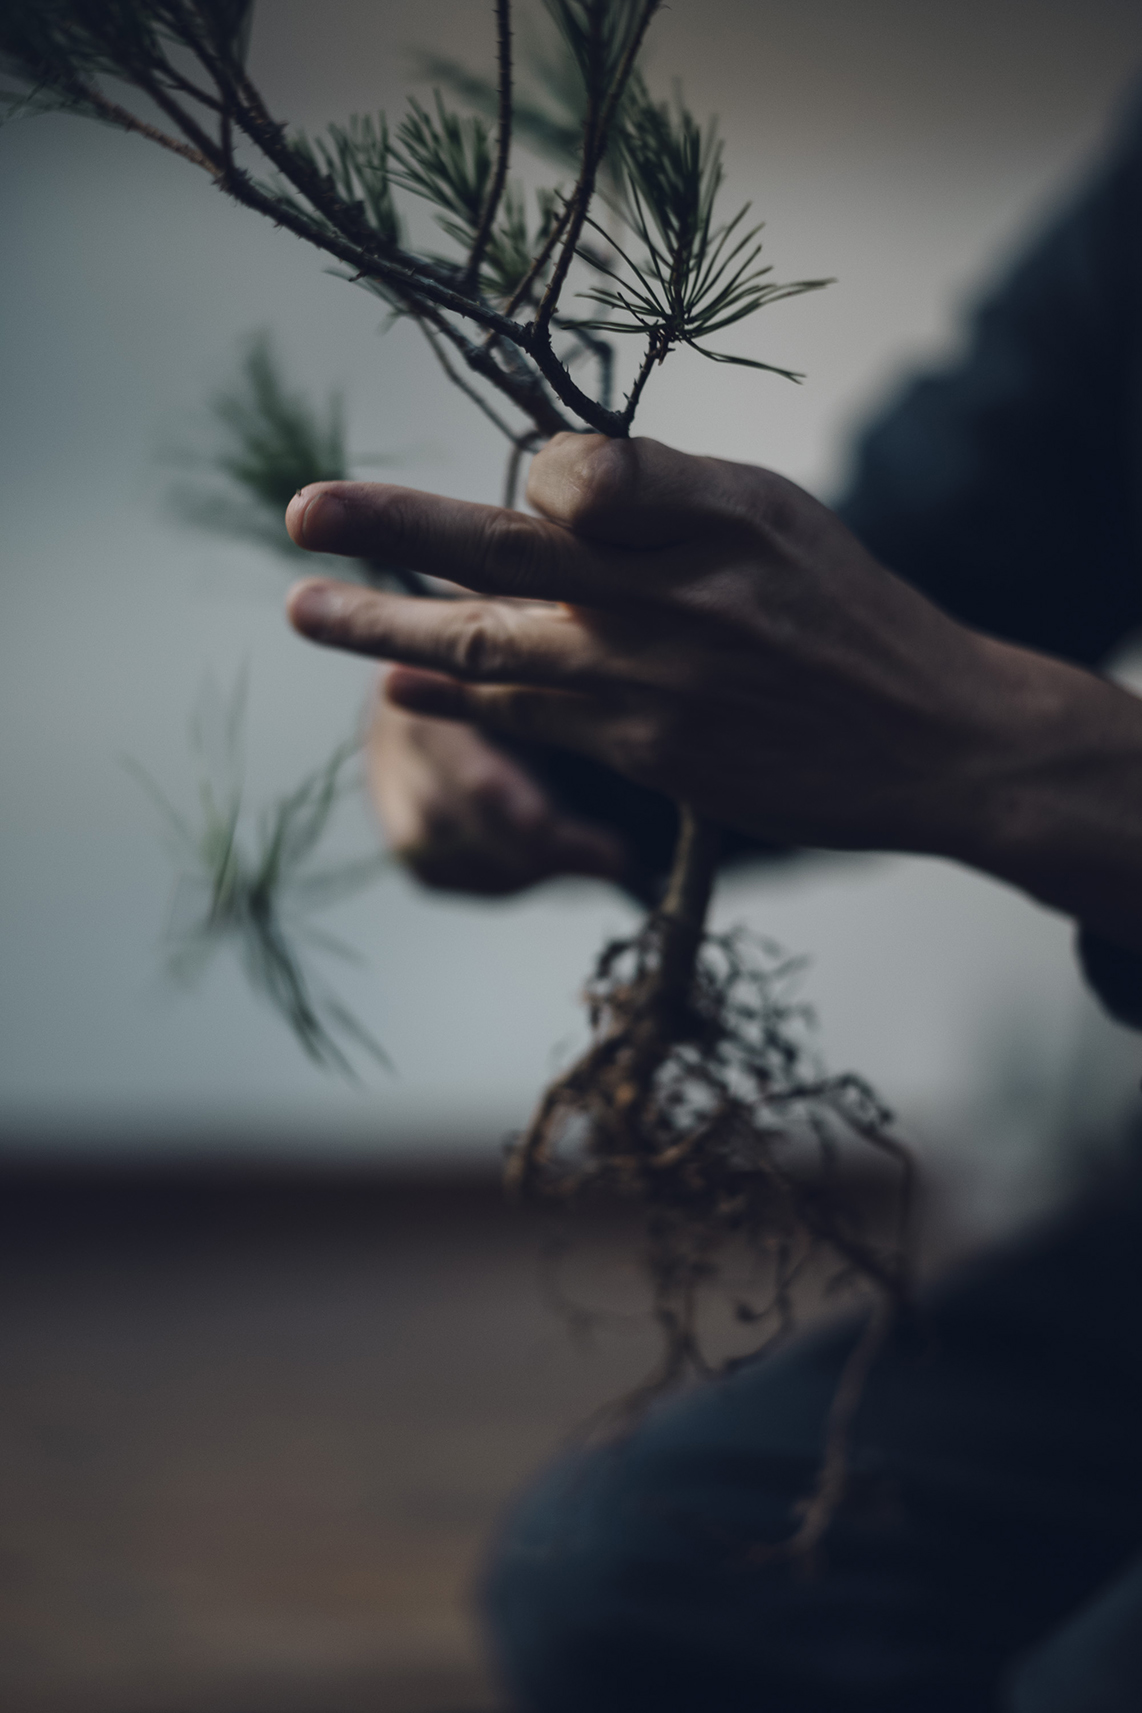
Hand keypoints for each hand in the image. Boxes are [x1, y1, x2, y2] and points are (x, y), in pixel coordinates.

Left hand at [285, 433, 1141, 947]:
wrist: (933, 738)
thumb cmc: (847, 613)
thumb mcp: (774, 515)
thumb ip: (659, 494)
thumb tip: (540, 486)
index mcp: (714, 511)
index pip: (571, 471)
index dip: (526, 473)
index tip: (518, 483)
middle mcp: (676, 593)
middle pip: (501, 550)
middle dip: (388, 527)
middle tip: (299, 511)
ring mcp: (655, 681)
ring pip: (488, 646)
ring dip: (383, 628)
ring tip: (304, 608)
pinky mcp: (650, 754)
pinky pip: (527, 719)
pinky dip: (452, 701)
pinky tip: (394, 689)